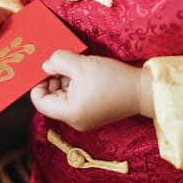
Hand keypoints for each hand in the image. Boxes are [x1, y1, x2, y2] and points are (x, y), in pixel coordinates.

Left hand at [30, 50, 150, 131]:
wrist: (144, 91)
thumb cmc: (114, 79)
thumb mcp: (82, 65)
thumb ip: (58, 61)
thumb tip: (45, 65)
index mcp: (70, 113)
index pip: (39, 101)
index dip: (38, 83)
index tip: (46, 68)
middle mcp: (75, 121)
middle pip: (51, 99)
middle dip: (53, 80)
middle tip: (63, 64)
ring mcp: (84, 119)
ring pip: (63, 98)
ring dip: (65, 81)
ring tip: (78, 68)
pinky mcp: (93, 114)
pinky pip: (75, 100)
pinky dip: (75, 86)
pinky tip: (86, 74)